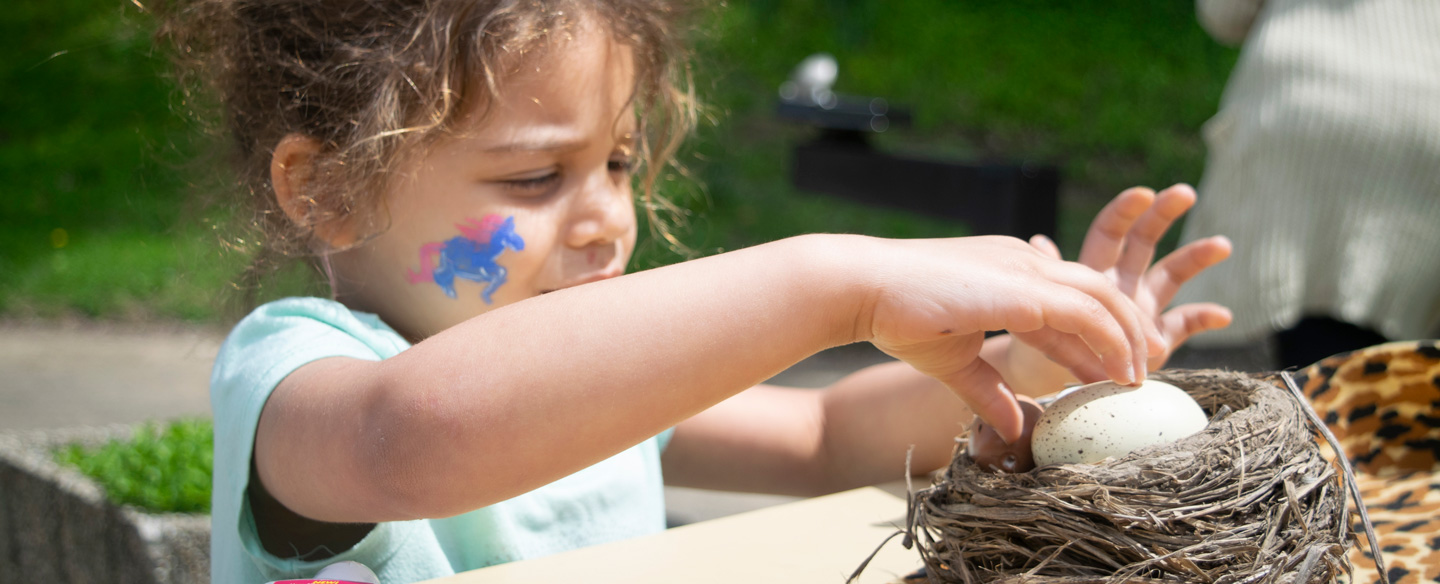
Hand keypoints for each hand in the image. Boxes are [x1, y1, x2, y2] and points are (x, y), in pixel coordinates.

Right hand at [853, 235, 1163, 442]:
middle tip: (1136, 377)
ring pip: (1103, 297)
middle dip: (1124, 333)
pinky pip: (1088, 312)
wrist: (863, 287)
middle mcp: (1024, 260)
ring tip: (1136, 379)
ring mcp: (1027, 267)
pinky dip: (1111, 341)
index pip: (1065, 304)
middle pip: (1096, 292)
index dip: (1090, 342)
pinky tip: (1119, 373)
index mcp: (1007, 269)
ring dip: (1127, 338)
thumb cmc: (896, 315)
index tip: (1106, 377)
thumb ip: (988, 390)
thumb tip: (1013, 428)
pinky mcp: (1025, 286)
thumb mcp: (954, 361)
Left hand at [1028, 184, 1231, 376]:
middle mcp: (1121, 282)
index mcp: (1092, 271)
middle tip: (1184, 193)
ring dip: (1196, 257)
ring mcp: (1142, 308)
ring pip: (1172, 274)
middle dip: (1164, 213)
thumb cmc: (1040, 337)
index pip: (1109, 232)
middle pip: (1144, 239)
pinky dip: (1204, 318)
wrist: (1052, 378)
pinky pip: (1184, 324)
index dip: (1125, 212)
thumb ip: (1049, 273)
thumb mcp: (1044, 303)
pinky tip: (1222, 314)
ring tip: (1222, 244)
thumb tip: (1040, 240)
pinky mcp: (1158, 338)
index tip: (1143, 193)